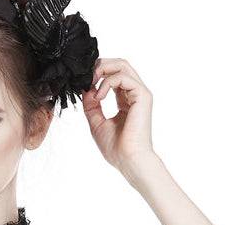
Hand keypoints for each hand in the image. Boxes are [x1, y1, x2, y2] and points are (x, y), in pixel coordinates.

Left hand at [82, 57, 157, 183]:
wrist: (128, 160)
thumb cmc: (115, 147)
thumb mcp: (96, 122)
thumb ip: (91, 105)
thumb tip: (85, 89)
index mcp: (125, 100)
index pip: (112, 76)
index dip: (96, 74)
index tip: (81, 83)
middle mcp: (134, 94)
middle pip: (119, 64)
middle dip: (99, 66)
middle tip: (85, 77)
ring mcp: (140, 93)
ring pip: (122, 65)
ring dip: (102, 70)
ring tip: (90, 83)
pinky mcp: (142, 95)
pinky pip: (123, 77)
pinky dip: (107, 83)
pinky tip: (99, 96)